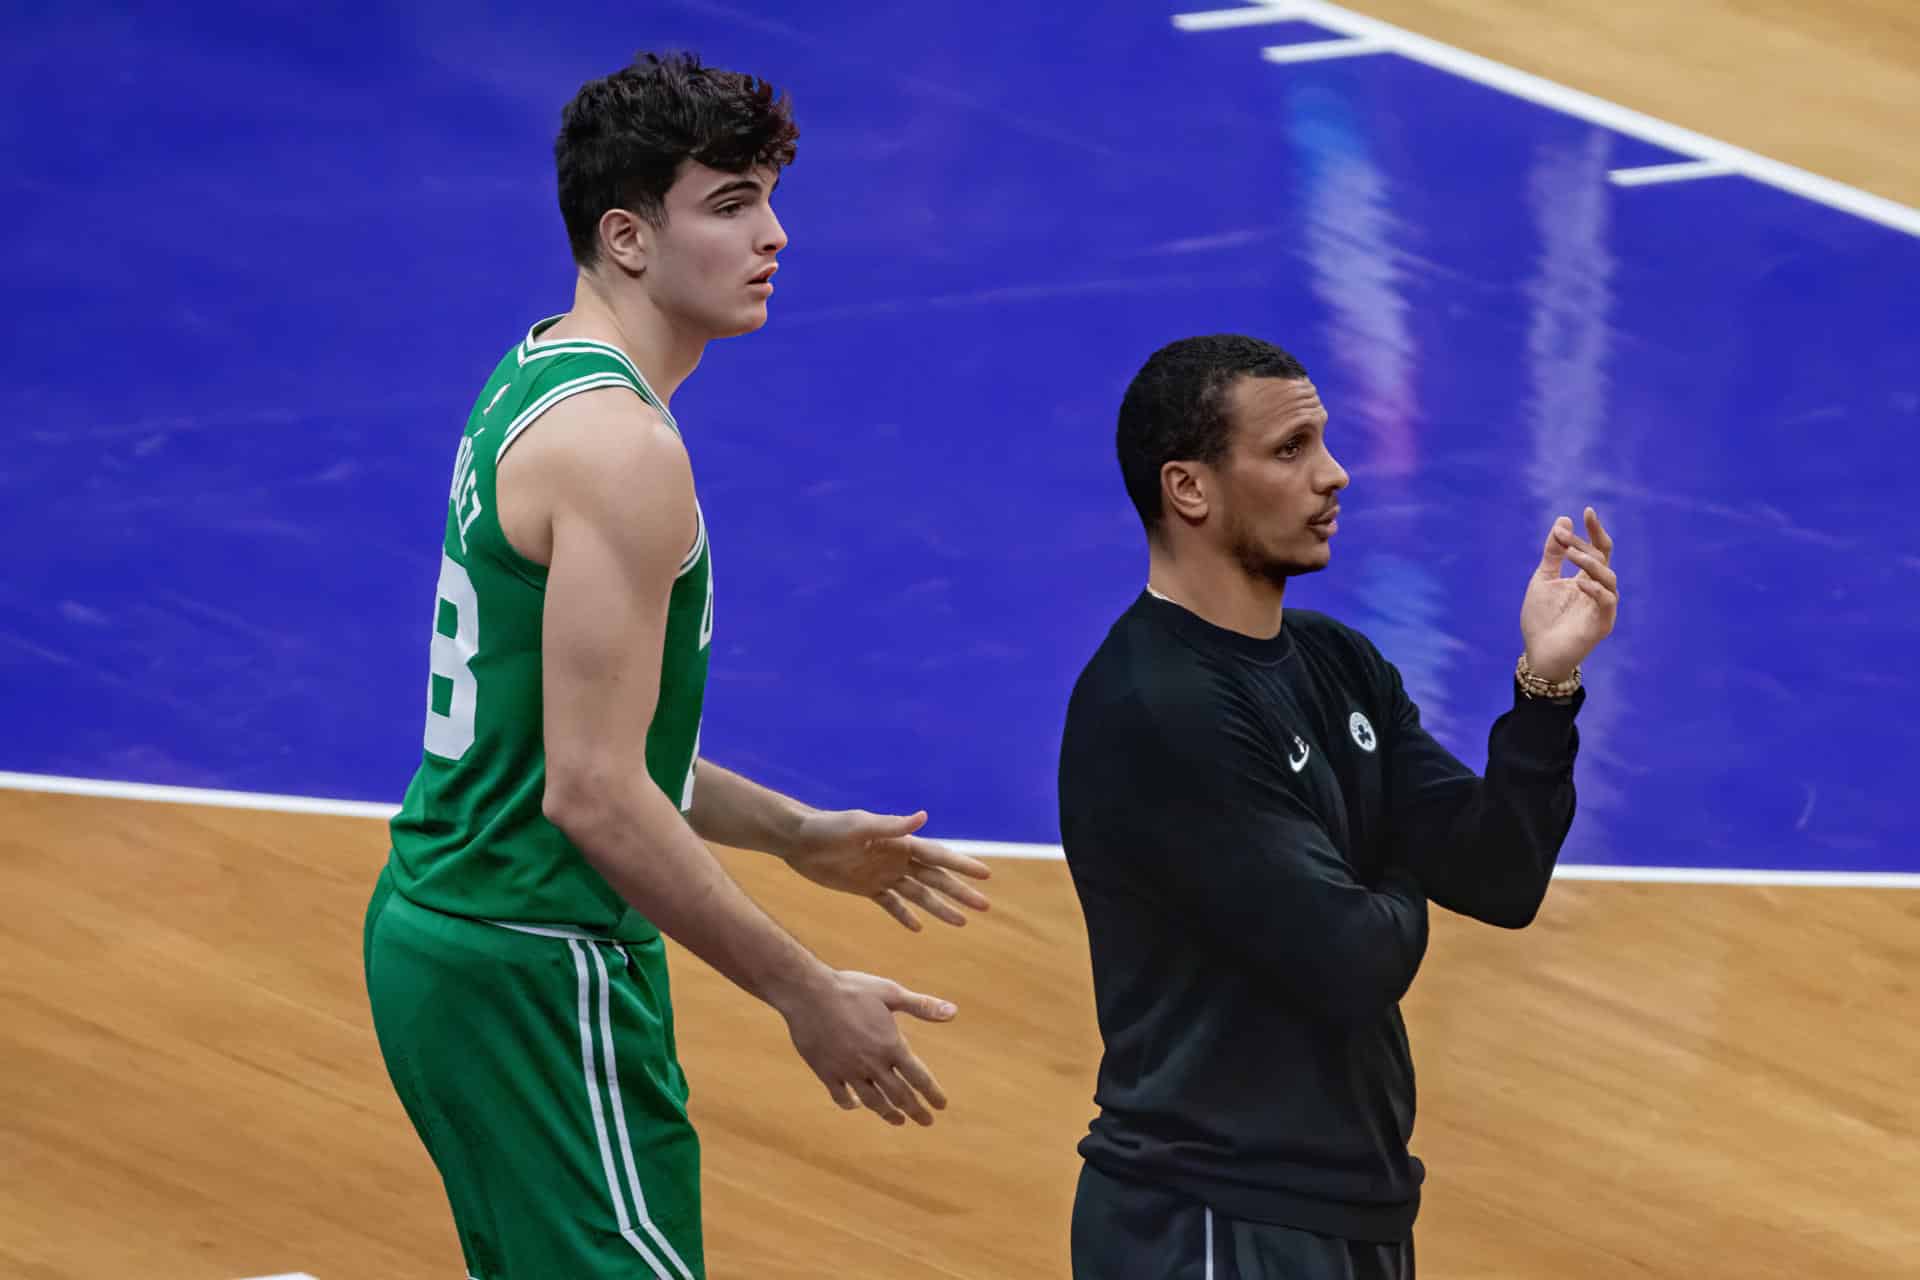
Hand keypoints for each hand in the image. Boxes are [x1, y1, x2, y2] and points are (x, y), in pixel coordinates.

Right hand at [779, 969, 955, 1125]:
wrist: (808, 993)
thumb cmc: (852, 989)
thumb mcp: (890, 993)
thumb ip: (922, 1006)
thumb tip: (953, 1011)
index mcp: (891, 1045)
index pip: (919, 1078)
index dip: (932, 1094)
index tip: (942, 1105)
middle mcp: (872, 1064)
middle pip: (899, 1096)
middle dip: (916, 1110)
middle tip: (927, 1121)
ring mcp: (848, 1071)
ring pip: (872, 1101)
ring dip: (888, 1113)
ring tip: (898, 1120)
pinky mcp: (826, 1072)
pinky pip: (841, 1096)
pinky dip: (850, 1104)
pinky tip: (856, 1105)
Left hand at [784, 809, 991, 930]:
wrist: (798, 841)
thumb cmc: (828, 828)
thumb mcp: (859, 826)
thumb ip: (891, 826)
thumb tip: (924, 816)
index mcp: (900, 843)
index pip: (939, 856)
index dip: (963, 865)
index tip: (986, 875)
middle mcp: (896, 859)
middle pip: (936, 879)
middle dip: (960, 892)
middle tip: (985, 906)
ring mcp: (883, 874)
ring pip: (919, 895)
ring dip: (940, 908)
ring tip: (962, 923)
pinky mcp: (866, 888)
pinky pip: (891, 905)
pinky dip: (905, 916)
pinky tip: (919, 928)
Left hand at [1519, 507, 1617, 681]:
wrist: (1538, 652)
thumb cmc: (1541, 618)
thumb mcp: (1543, 579)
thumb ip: (1553, 553)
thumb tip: (1562, 521)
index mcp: (1586, 578)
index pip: (1598, 549)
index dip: (1595, 530)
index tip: (1586, 511)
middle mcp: (1598, 589)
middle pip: (1603, 559)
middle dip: (1584, 544)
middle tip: (1564, 536)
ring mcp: (1602, 607)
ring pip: (1608, 578)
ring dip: (1589, 563)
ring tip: (1570, 554)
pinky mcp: (1602, 624)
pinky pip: (1607, 602)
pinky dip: (1594, 590)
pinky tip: (1578, 583)